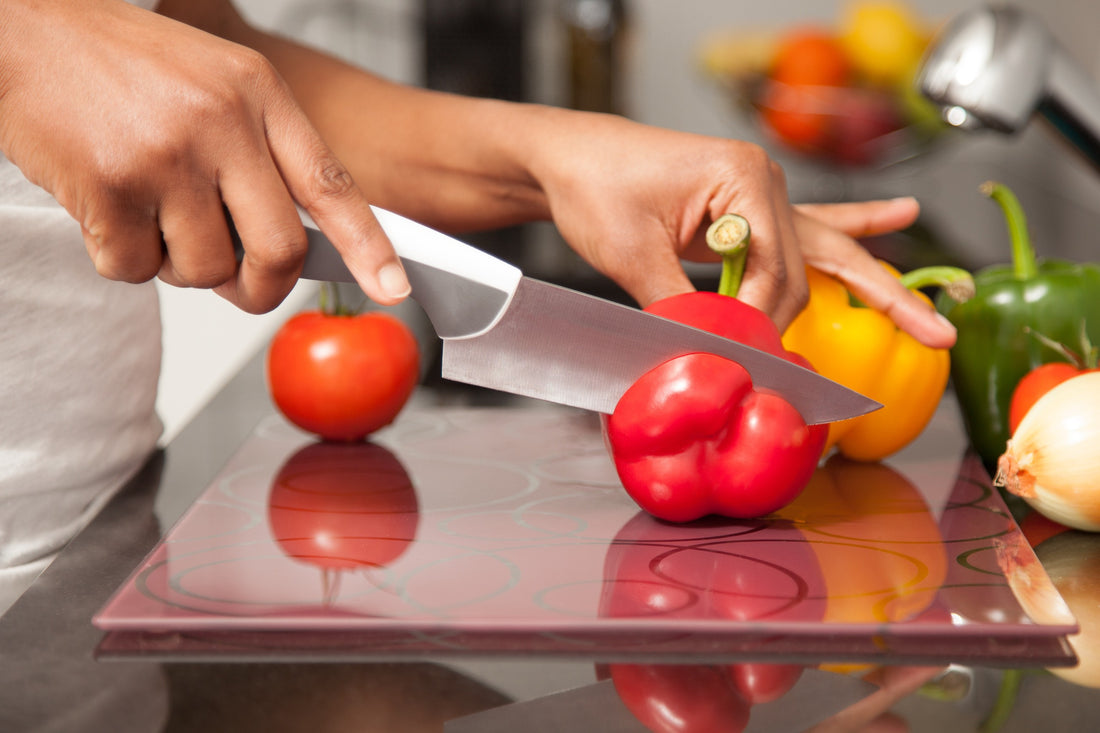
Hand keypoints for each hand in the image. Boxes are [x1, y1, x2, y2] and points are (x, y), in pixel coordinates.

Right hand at [0, 0, 408, 312]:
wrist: (23, 28)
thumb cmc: (119, 62)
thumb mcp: (215, 83)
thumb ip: (259, 153)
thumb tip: (289, 244)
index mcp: (258, 93)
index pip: (331, 184)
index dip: (370, 245)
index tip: (393, 288)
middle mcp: (221, 122)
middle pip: (278, 250)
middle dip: (262, 287)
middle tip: (242, 285)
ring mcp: (165, 154)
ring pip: (205, 269)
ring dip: (178, 263)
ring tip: (149, 212)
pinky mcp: (108, 185)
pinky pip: (136, 270)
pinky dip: (122, 257)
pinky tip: (106, 208)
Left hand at [529, 111, 953, 347]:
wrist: (570, 157)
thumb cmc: (594, 186)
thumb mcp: (630, 252)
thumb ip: (674, 305)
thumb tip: (704, 356)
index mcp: (741, 179)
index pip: (775, 268)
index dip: (761, 321)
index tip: (745, 357)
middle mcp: (761, 181)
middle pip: (810, 265)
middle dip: (837, 313)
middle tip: (928, 337)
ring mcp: (758, 192)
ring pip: (829, 245)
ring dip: (876, 281)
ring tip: (933, 319)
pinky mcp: (745, 209)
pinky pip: (808, 225)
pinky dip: (854, 226)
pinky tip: (897, 217)